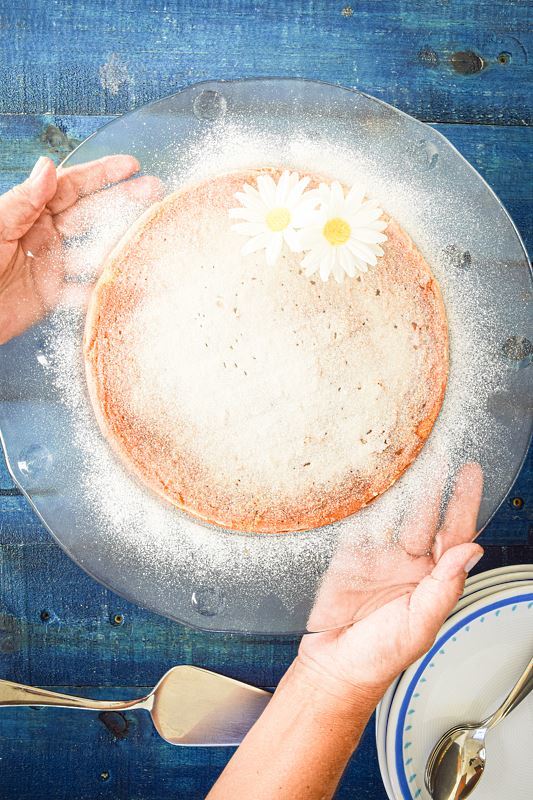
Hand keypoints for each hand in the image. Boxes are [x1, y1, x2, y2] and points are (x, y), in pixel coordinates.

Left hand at [0, 154, 161, 343]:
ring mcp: (51, 264)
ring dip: (122, 241)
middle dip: (124, 201)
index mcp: (29, 211)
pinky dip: (105, 287)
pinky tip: (127, 280)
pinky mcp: (51, 296)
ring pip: (94, 249)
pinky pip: (84, 290)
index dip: (102, 175)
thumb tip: (49, 166)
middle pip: (91, 213)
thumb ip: (22, 200)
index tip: (132, 166)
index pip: (71, 186)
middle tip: (156, 191)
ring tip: (151, 232)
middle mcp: (45, 234)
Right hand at [297, 463, 483, 699]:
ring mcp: (378, 557)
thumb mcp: (420, 623)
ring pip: (393, 515)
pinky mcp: (348, 556)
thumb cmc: (380, 656)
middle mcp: (407, 564)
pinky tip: (369, 484)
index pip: (453, 534)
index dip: (463, 502)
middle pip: (424, 516)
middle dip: (432, 485)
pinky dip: (363, 504)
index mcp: (431, 580)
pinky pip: (358, 523)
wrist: (333, 667)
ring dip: (400, 489)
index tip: (469, 473)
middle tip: (437, 454)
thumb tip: (472, 552)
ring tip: (407, 461)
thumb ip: (445, 585)